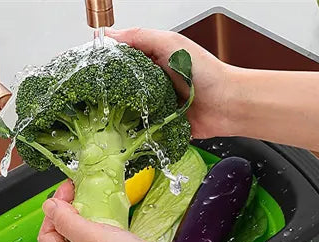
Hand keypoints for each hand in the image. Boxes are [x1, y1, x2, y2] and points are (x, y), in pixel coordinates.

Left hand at [39, 182, 197, 241]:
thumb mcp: (92, 238)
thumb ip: (67, 222)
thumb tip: (48, 207)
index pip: (46, 235)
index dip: (52, 210)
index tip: (68, 191)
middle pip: (64, 238)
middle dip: (67, 213)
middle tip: (81, 194)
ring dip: (86, 221)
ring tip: (98, 206)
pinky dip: (104, 230)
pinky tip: (115, 224)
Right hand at [108, 27, 234, 137]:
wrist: (227, 104)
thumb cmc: (207, 73)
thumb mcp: (171, 44)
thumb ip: (141, 37)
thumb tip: (111, 35)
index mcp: (154, 60)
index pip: (123, 59)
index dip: (108, 62)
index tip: (91, 66)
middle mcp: (154, 83)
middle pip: (123, 86)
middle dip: (111, 90)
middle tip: (96, 94)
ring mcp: (157, 106)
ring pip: (130, 110)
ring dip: (122, 113)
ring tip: (108, 113)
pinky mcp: (162, 126)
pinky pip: (144, 129)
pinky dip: (136, 130)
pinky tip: (127, 130)